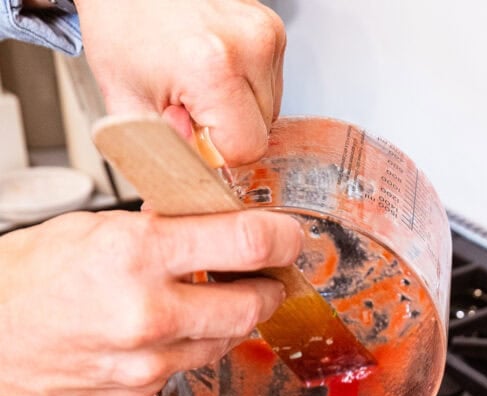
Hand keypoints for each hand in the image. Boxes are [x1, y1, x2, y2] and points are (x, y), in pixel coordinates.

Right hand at [0, 207, 301, 395]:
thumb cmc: (22, 282)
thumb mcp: (92, 230)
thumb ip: (159, 228)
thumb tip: (207, 218)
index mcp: (136, 255)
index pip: (245, 242)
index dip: (282, 238)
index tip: (290, 236)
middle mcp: (148, 314)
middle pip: (252, 305)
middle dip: (267, 288)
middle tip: (267, 276)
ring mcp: (146, 362)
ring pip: (224, 342)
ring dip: (230, 320)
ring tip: (213, 301)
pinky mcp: (141, 394)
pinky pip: (187, 369)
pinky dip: (189, 348)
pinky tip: (167, 333)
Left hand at [75, 0, 285, 164]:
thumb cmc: (123, 25)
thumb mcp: (127, 102)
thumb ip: (163, 153)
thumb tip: (190, 189)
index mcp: (212, 66)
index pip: (245, 150)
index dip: (217, 154)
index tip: (192, 137)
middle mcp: (248, 45)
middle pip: (260, 134)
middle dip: (226, 133)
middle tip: (189, 108)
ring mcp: (266, 34)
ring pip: (269, 113)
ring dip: (237, 114)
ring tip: (200, 86)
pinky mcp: (273, 31)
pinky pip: (270, 88)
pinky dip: (244, 91)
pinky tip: (214, 72)